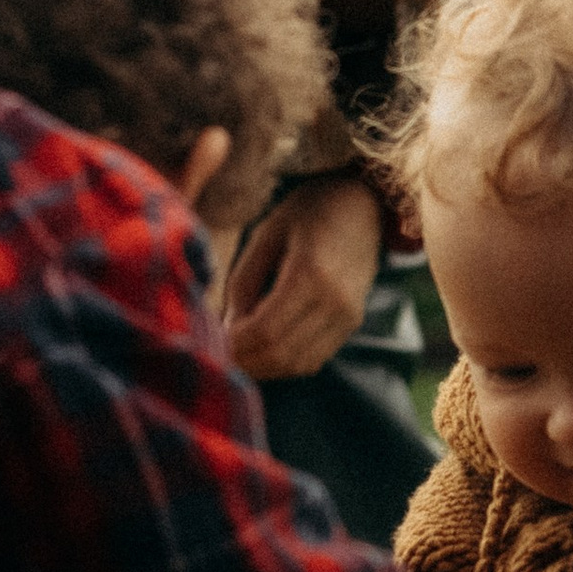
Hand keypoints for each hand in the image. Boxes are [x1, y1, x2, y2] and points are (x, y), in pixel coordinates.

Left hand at [223, 178, 385, 379]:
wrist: (364, 204)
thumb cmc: (310, 211)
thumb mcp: (266, 234)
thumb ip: (244, 282)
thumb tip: (227, 329)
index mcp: (312, 274)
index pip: (265, 330)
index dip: (234, 345)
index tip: (208, 343)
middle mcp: (336, 303)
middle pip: (281, 353)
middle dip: (244, 361)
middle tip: (215, 355)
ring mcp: (348, 317)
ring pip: (297, 364)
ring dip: (263, 367)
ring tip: (235, 355)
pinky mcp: (351, 324)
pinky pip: (313, 359)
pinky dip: (283, 363)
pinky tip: (261, 351)